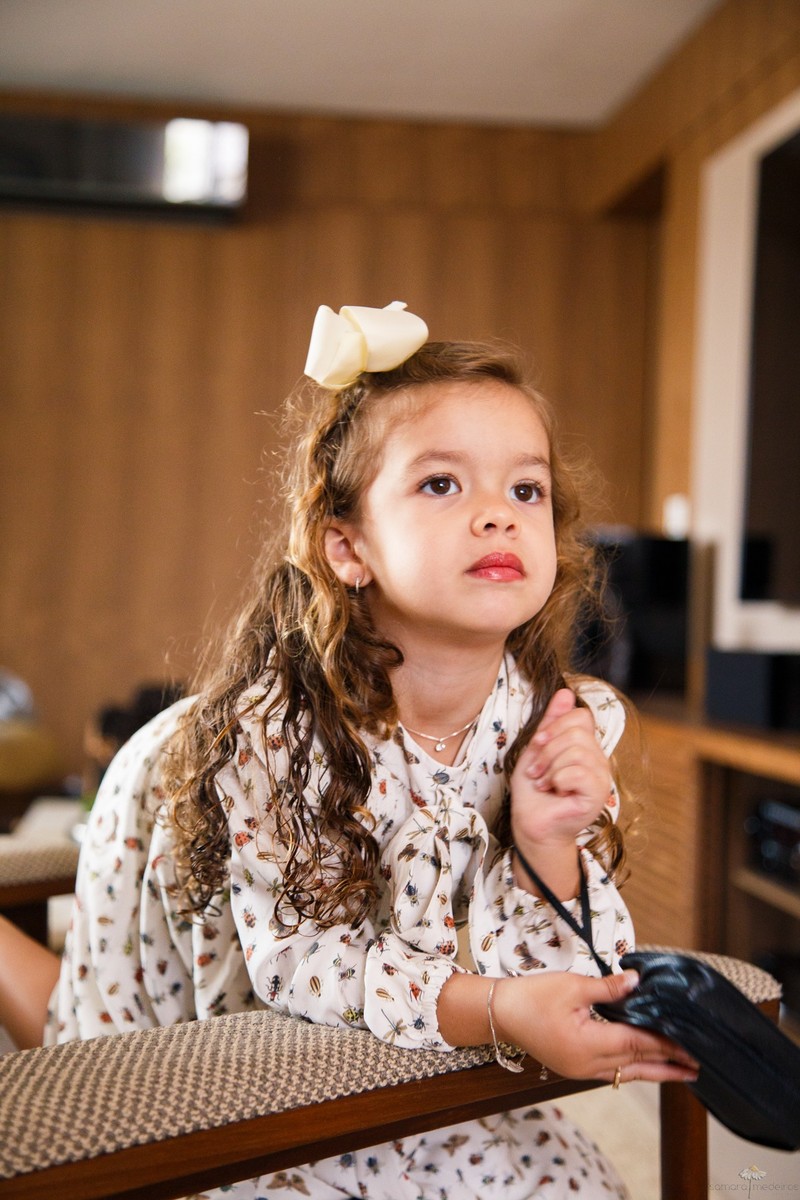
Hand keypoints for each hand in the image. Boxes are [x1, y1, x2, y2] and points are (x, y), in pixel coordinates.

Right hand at [491, 970, 697, 1084]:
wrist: (499, 1014)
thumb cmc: (532, 997)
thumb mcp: (572, 986)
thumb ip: (608, 988)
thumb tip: (637, 982)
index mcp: (587, 1044)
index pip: (637, 1044)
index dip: (666, 1043)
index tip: (691, 1043)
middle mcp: (587, 1064)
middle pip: (637, 1065)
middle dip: (669, 1064)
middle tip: (698, 1066)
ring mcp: (580, 1070)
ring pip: (627, 1074)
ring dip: (655, 1072)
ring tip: (680, 1073)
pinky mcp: (574, 1067)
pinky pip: (611, 1072)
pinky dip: (633, 1069)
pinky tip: (644, 1067)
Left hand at [510, 689, 612, 854]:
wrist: (531, 823)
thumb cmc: (533, 790)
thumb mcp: (536, 749)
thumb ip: (550, 721)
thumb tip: (565, 692)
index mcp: (585, 746)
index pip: (580, 716)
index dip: (553, 727)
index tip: (538, 746)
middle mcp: (598, 759)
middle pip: (576, 732)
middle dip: (547, 750)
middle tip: (537, 771)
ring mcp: (601, 777)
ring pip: (576, 751)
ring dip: (550, 768)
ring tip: (544, 783)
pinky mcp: (598, 794)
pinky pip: (578, 772)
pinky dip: (558, 780)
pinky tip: (555, 792)